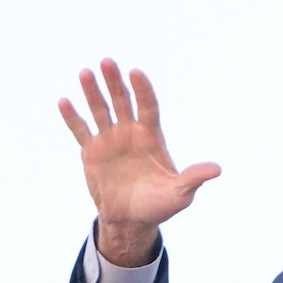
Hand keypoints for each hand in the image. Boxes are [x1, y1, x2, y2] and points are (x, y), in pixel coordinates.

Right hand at [59, 59, 220, 265]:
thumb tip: (218, 170)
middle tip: (108, 62)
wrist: (131, 220)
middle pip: (123, 101)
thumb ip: (193, 178)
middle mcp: (130, 133)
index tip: (136, 73)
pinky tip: (64, 101)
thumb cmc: (159, 205)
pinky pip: (81, 130)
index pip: (148, 107)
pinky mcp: (91, 151)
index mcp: (152, 137)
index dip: (143, 90)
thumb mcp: (180, 193)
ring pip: (101, 110)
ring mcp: (110, 140)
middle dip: (116, 82)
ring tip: (85, 73)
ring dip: (93, 92)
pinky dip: (72, 117)